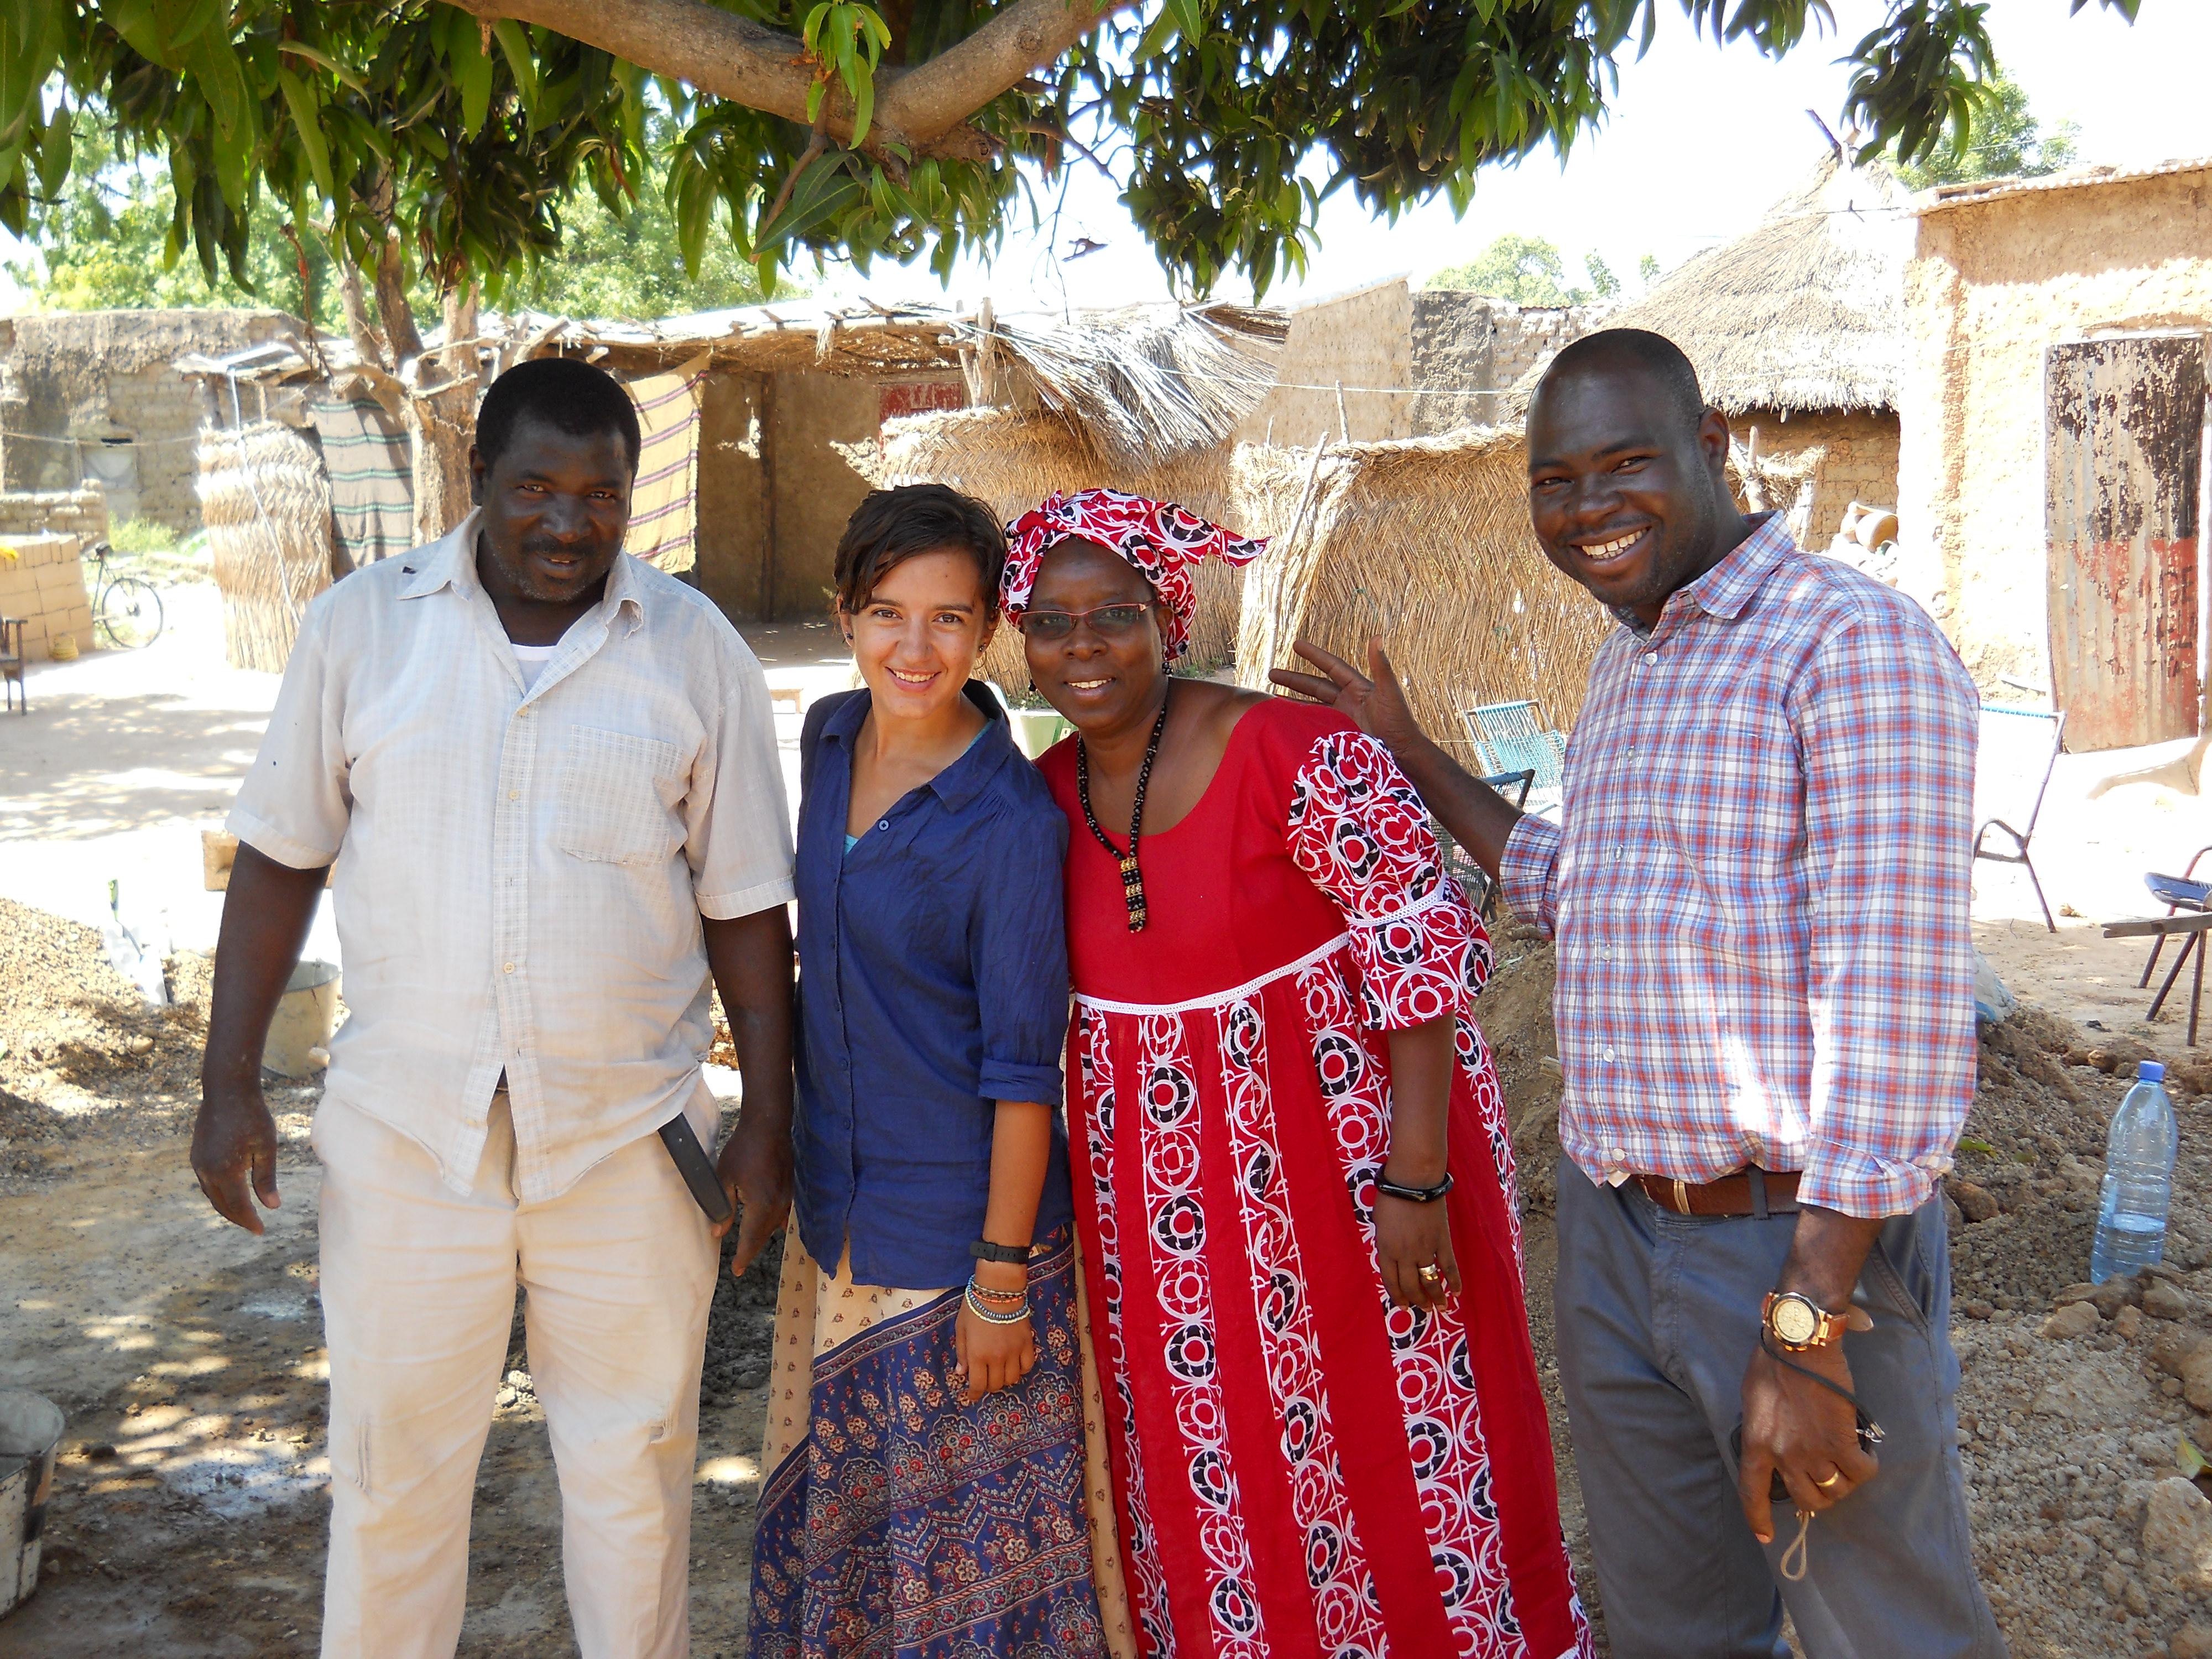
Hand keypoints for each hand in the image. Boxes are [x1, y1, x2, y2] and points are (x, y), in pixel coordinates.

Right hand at [192, 1076, 280, 1233]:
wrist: (227, 1091)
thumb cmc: (252, 1117)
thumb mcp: (266, 1148)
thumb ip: (266, 1179)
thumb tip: (272, 1207)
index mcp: (226, 1172)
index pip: (238, 1207)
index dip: (249, 1221)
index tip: (261, 1231)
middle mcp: (207, 1171)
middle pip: (221, 1205)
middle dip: (238, 1218)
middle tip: (254, 1227)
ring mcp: (198, 1163)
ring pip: (211, 1195)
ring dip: (226, 1207)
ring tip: (244, 1214)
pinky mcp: (196, 1155)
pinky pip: (206, 1183)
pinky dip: (218, 1193)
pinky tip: (230, 1193)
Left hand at [715, 1108, 791, 1277]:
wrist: (768, 1126)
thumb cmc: (743, 1150)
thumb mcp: (725, 1178)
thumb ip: (722, 1208)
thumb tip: (718, 1233)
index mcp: (761, 1204)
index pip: (751, 1239)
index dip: (743, 1256)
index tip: (737, 1271)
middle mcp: (778, 1204)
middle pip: (764, 1236)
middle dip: (751, 1251)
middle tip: (740, 1266)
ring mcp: (787, 1196)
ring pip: (774, 1226)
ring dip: (762, 1238)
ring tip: (750, 1247)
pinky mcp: (789, 1187)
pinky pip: (782, 1213)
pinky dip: (773, 1223)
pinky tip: (770, 1225)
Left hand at [953, 1298, 1036, 1404]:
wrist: (999, 1290)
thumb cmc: (975, 1307)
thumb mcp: (961, 1329)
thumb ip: (961, 1353)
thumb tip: (961, 1373)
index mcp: (978, 1355)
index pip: (977, 1385)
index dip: (974, 1394)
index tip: (972, 1396)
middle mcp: (997, 1358)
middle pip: (995, 1384)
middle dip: (988, 1386)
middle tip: (985, 1379)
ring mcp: (1014, 1352)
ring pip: (1012, 1379)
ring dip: (1004, 1379)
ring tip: (999, 1372)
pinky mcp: (1027, 1344)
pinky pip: (1027, 1366)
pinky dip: (1021, 1370)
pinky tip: (1015, 1365)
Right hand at [1268, 639, 1425, 756]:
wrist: (1402, 756)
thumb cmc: (1399, 723)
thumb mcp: (1390, 693)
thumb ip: (1381, 667)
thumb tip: (1376, 637)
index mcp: (1358, 688)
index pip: (1332, 667)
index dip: (1314, 655)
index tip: (1296, 644)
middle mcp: (1347, 701)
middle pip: (1315, 686)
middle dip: (1294, 679)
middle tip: (1271, 673)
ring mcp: (1341, 719)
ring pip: (1311, 707)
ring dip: (1292, 702)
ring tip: (1270, 700)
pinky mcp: (1337, 737)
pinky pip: (1314, 726)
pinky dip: (1300, 723)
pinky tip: (1285, 724)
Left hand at [1373, 1191, 1459, 1310]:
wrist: (1413, 1182)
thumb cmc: (1391, 1197)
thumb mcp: (1379, 1222)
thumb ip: (1385, 1242)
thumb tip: (1390, 1254)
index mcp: (1387, 1249)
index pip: (1391, 1281)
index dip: (1397, 1296)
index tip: (1402, 1307)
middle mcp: (1405, 1255)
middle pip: (1411, 1286)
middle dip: (1416, 1300)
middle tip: (1422, 1309)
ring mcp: (1425, 1249)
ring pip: (1430, 1281)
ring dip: (1435, 1297)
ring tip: (1439, 1307)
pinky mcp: (1442, 1241)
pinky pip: (1449, 1266)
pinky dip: (1454, 1281)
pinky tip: (1456, 1292)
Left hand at [1737, 1338, 1879, 1543]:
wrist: (1799, 1342)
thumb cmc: (1772, 1361)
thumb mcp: (1753, 1399)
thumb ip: (1761, 1429)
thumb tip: (1775, 1446)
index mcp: (1755, 1443)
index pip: (1752, 1492)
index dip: (1758, 1518)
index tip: (1765, 1536)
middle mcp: (1783, 1455)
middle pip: (1805, 1500)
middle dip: (1818, 1496)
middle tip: (1827, 1478)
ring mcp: (1813, 1452)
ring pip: (1834, 1490)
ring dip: (1844, 1482)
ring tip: (1848, 1463)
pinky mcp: (1841, 1442)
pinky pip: (1861, 1473)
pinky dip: (1867, 1467)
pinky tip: (1866, 1453)